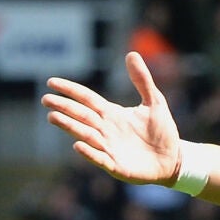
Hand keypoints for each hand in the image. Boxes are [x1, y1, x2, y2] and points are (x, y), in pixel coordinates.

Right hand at [43, 52, 182, 185]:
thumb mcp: (155, 102)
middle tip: (46, 99)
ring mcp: (109, 147)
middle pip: (81, 115)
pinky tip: (77, 145)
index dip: (70, 90)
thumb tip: (132, 53)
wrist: (173, 159)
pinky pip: (99, 158)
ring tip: (53, 117)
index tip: (51, 82)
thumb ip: (142, 80)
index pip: (87, 99)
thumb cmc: (161, 131)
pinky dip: (89, 152)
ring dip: (70, 126)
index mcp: (111, 113)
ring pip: (85, 135)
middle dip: (63, 107)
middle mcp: (105, 129)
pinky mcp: (116, 165)